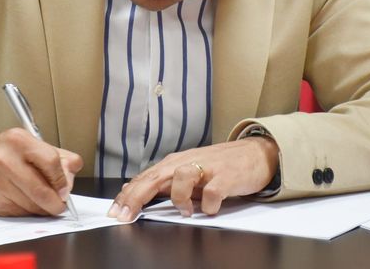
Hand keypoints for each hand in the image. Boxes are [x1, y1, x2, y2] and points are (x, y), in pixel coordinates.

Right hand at [0, 128, 82, 215]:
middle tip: (60, 205)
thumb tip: (74, 169)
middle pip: (41, 190)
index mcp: (19, 141)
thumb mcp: (33, 144)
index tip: (65, 189)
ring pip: (31, 205)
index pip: (51, 162)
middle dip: (55, 203)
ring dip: (43, 209)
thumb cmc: (8, 152)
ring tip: (43, 202)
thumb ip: (59, 156)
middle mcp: (4, 160)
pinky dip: (28, 212)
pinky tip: (26, 202)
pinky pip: (19, 213)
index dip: (62, 179)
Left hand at [108, 136, 278, 221]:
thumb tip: (136, 193)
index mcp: (175, 163)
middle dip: (137, 196)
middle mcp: (187, 162)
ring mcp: (207, 168)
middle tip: (125, 215)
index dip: (128, 195)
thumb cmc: (220, 165)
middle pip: (155, 177)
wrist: (255, 153)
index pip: (145, 178)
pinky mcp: (227, 176)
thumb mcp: (188, 173)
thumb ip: (166, 183)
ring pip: (181, 177)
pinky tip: (210, 209)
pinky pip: (213, 192)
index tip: (114, 211)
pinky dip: (209, 204)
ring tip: (186, 211)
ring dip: (179, 197)